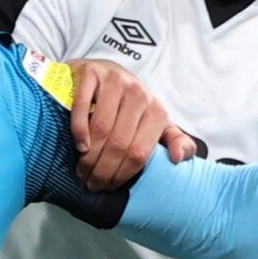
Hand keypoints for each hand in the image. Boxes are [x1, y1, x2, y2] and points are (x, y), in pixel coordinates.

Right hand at [67, 59, 197, 188]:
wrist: (103, 72)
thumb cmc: (128, 105)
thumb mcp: (154, 122)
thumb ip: (173, 140)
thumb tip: (178, 158)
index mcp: (156, 111)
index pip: (139, 153)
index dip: (121, 175)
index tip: (106, 186)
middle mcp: (139, 93)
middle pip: (118, 144)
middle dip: (102, 170)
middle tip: (90, 182)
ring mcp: (115, 81)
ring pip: (101, 129)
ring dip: (89, 156)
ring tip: (82, 169)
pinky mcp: (91, 73)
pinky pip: (82, 107)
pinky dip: (79, 129)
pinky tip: (79, 144)